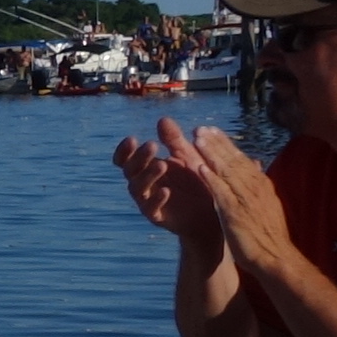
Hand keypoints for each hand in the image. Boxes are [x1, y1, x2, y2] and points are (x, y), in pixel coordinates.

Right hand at [115, 120, 221, 245]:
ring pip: (137, 188)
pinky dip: (157, 199)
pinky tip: (166, 191)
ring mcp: (147, 201)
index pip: (125, 159)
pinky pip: (151, 208)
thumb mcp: (187, 156)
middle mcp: (143, 184)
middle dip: (138, 158)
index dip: (124, 150)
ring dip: (147, 175)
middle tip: (152, 145)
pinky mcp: (157, 216)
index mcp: (146, 168)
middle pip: (129, 170)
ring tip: (162, 165)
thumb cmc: (196, 182)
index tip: (132, 138)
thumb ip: (174, 140)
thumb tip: (162, 119)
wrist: (212, 212)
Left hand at [173, 121, 301, 280]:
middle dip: (216, 142)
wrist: (275, 257)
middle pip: (233, 160)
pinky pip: (222, 192)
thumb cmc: (268, 234)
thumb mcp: (266, 204)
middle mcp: (254, 187)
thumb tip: (256, 166)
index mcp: (260, 184)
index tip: (211, 131)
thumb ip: (258, 185)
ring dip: (211, 154)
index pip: (241, 159)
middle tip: (200, 128)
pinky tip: (199, 168)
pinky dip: (211, 179)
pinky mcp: (236, 213)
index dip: (225, 144)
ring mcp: (246, 199)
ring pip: (227, 171)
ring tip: (197, 139)